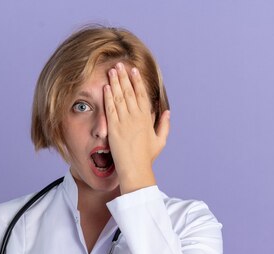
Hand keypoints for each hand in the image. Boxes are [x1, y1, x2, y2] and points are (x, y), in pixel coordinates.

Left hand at [104, 62, 169, 193]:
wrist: (135, 169)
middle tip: (119, 65)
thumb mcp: (160, 140)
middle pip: (129, 92)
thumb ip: (164, 124)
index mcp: (146, 118)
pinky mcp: (113, 128)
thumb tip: (167, 111)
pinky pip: (110, 109)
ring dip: (115, 83)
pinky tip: (106, 87)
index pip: (141, 94)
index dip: (137, 81)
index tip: (133, 70)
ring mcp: (124, 122)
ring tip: (111, 71)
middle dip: (124, 77)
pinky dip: (108, 97)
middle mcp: (135, 117)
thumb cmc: (147, 157)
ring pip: (119, 97)